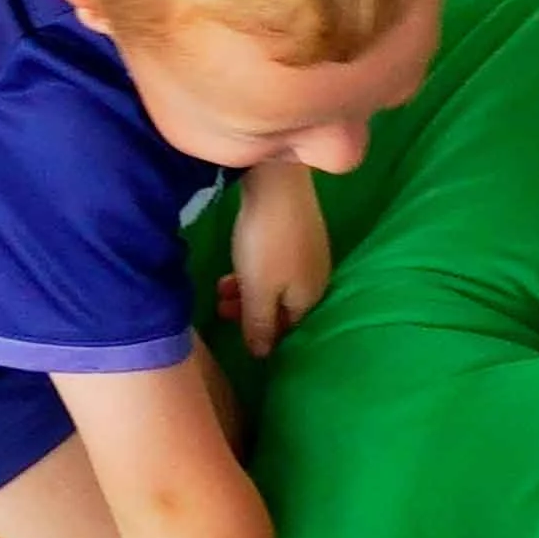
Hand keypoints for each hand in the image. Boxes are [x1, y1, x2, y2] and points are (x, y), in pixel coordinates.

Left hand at [231, 166, 335, 357]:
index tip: (232, 329)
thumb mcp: (258, 290)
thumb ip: (259, 325)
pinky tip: (237, 264)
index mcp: (310, 297)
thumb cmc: (266, 243)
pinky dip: (255, 271)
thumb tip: (262, 355)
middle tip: (221, 307)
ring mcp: (310, 253)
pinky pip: (277, 264)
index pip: (288, 329)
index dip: (260, 334)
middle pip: (282, 306)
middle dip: (250, 311)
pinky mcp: (300, 231)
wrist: (277, 182)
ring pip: (277, 284)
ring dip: (248, 290)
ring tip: (221, 286)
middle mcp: (317, 278)